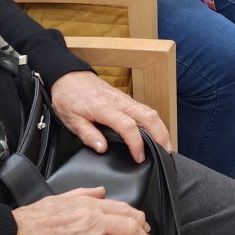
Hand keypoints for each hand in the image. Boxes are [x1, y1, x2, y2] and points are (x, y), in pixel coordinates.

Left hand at [51, 70, 171, 160]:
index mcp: (104, 108)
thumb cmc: (68, 97)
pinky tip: (156, 132)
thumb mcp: (71, 120)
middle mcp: (119, 101)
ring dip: (161, 128)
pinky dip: (154, 122)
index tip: (139, 157)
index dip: (137, 143)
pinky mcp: (126, 98)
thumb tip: (102, 148)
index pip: (128, 126)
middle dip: (161, 134)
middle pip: (148, 116)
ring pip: (150, 111)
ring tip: (166, 145)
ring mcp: (125, 99)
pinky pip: (145, 109)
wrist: (69, 76)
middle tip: (166, 152)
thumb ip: (87, 134)